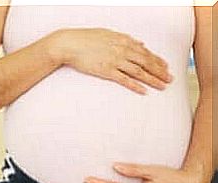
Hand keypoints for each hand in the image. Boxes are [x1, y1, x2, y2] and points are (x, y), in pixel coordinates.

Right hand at [48, 28, 172, 93]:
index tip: (166, 67)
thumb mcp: (109, 34)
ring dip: (152, 79)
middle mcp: (122, 50)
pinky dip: (135, 85)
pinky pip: (124, 79)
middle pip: (146, 62)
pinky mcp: (106, 70)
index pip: (146, 52)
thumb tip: (139, 43)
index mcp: (124, 40)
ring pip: (139, 71)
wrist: (70, 44)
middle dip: (160, 71)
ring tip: (162, 86)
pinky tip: (144, 91)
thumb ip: (125, 38)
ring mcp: (115, 60)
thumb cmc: (87, 39)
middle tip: (170, 79)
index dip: (157, 60)